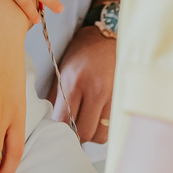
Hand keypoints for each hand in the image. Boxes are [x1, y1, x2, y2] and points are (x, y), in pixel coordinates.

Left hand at [54, 24, 115, 143]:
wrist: (107, 37)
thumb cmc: (82, 53)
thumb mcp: (62, 71)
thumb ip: (56, 98)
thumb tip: (49, 122)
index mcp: (74, 82)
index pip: (64, 121)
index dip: (59, 130)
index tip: (58, 129)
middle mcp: (95, 90)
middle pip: (84, 132)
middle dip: (76, 135)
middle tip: (73, 129)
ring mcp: (112, 95)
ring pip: (100, 135)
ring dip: (92, 134)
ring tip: (87, 124)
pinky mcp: (123, 98)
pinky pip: (112, 127)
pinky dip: (104, 129)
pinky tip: (99, 120)